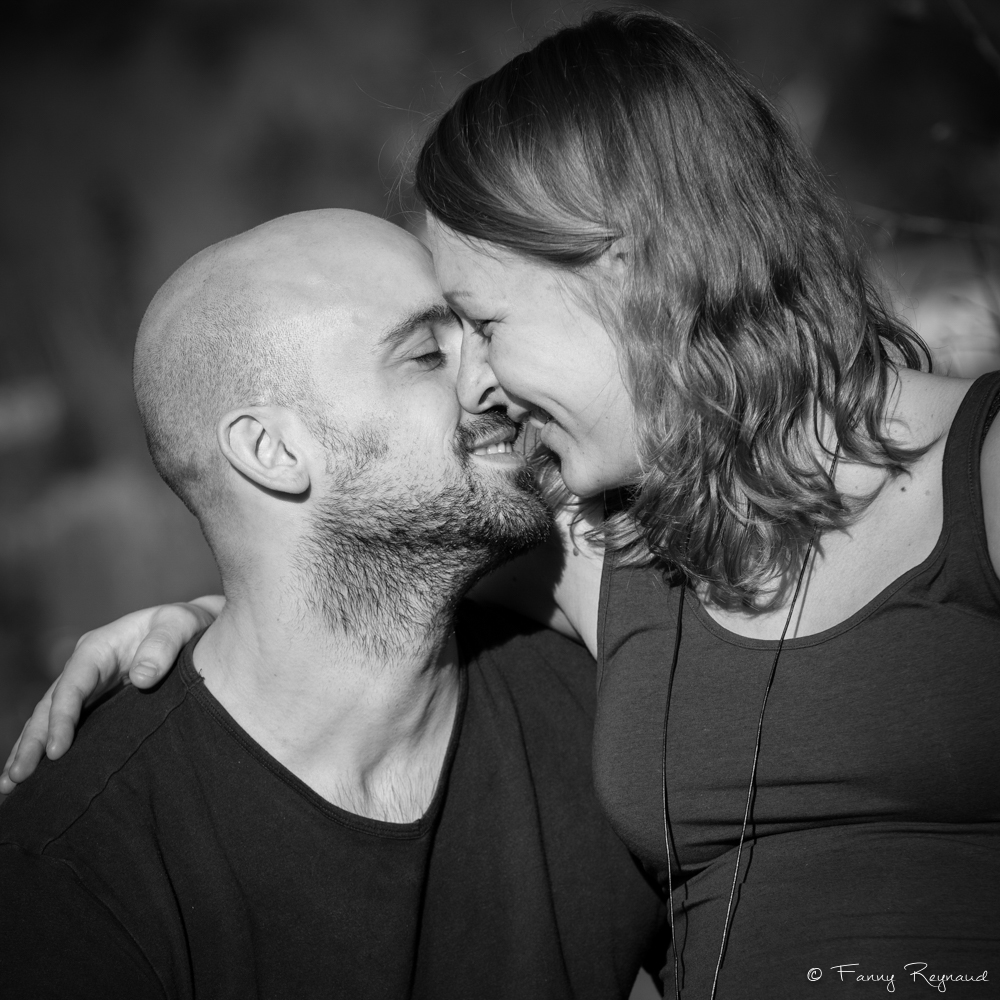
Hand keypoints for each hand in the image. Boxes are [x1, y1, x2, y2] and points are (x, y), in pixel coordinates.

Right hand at [0, 596, 223, 793]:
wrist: (192, 628)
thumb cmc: (184, 625)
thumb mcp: (179, 625)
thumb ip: (163, 647)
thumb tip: (142, 679)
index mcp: (98, 648)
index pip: (73, 684)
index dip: (62, 717)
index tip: (57, 751)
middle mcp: (83, 667)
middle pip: (49, 705)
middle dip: (32, 742)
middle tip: (16, 778)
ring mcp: (85, 685)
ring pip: (47, 719)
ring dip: (28, 750)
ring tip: (10, 785)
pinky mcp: (94, 702)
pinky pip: (63, 725)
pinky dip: (45, 748)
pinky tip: (33, 776)